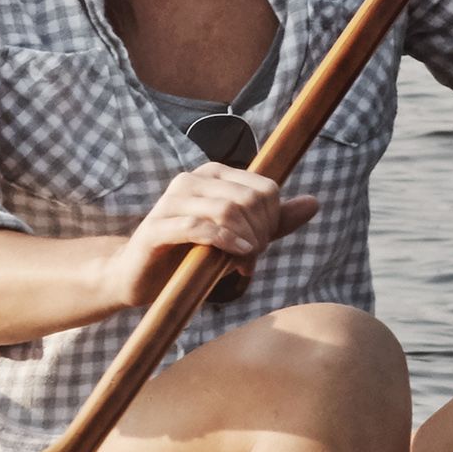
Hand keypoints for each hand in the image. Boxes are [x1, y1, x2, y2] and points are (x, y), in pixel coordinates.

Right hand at [111, 160, 307, 312]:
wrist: (138, 277)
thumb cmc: (189, 254)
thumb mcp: (238, 237)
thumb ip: (273, 221)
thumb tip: (314, 203)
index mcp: (213, 175)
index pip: (265, 188)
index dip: (273, 220)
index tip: (260, 246)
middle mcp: (192, 180)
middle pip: (250, 198)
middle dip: (261, 233)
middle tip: (252, 258)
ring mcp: (171, 201)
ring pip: (228, 209)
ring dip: (246, 241)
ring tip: (243, 262)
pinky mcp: (158, 227)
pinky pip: (200, 226)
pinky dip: (226, 242)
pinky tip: (237, 258)